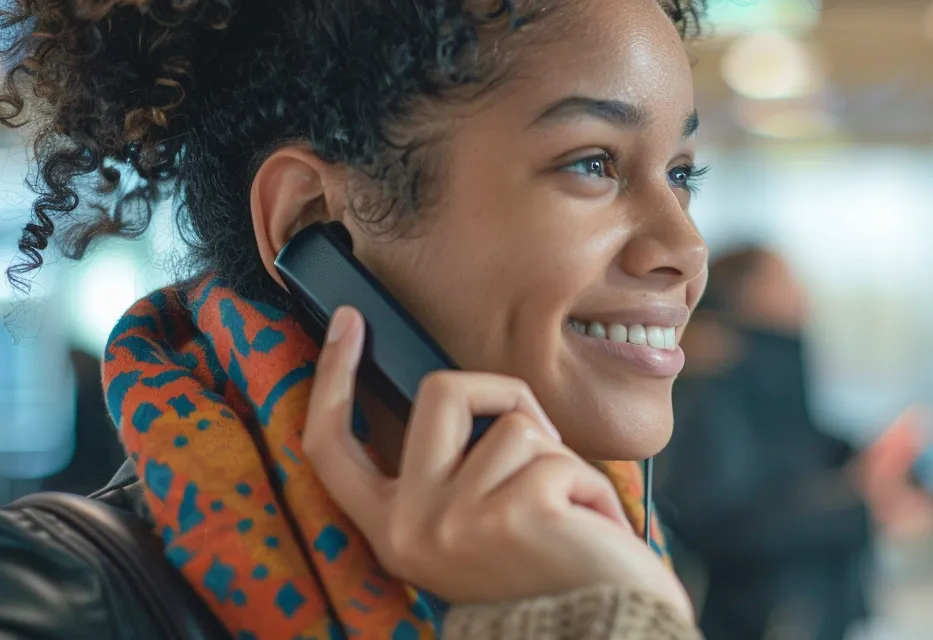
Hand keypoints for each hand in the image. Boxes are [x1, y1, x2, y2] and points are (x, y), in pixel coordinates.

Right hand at [302, 307, 690, 620]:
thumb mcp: (475, 526)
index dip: (332, 378)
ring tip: (569, 518)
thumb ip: (454, 471)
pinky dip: (589, 486)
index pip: (334, 447)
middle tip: (544, 445)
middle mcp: (411, 528)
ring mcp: (457, 521)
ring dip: (562, 461)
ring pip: (514, 422)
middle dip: (505, 394)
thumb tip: (466, 393)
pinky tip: (590, 529)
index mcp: (392, 530)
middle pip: (442, 392)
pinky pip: (558, 454)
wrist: (600, 633)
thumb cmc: (548, 576)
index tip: (348, 323)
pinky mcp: (514, 514)